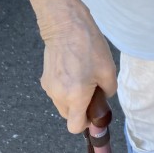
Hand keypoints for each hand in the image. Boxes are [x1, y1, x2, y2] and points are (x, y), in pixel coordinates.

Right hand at [39, 1, 116, 133]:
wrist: (66, 26)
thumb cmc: (89, 46)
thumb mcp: (108, 69)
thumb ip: (108, 91)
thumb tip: (103, 99)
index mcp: (75, 96)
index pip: (75, 127)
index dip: (87, 124)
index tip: (94, 112)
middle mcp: (58, 95)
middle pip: (69, 116)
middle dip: (81, 109)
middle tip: (92, 90)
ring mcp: (49, 87)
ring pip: (63, 103)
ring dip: (73, 98)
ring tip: (84, 76)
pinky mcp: (45, 78)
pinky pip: (57, 91)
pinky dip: (65, 88)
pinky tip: (74, 69)